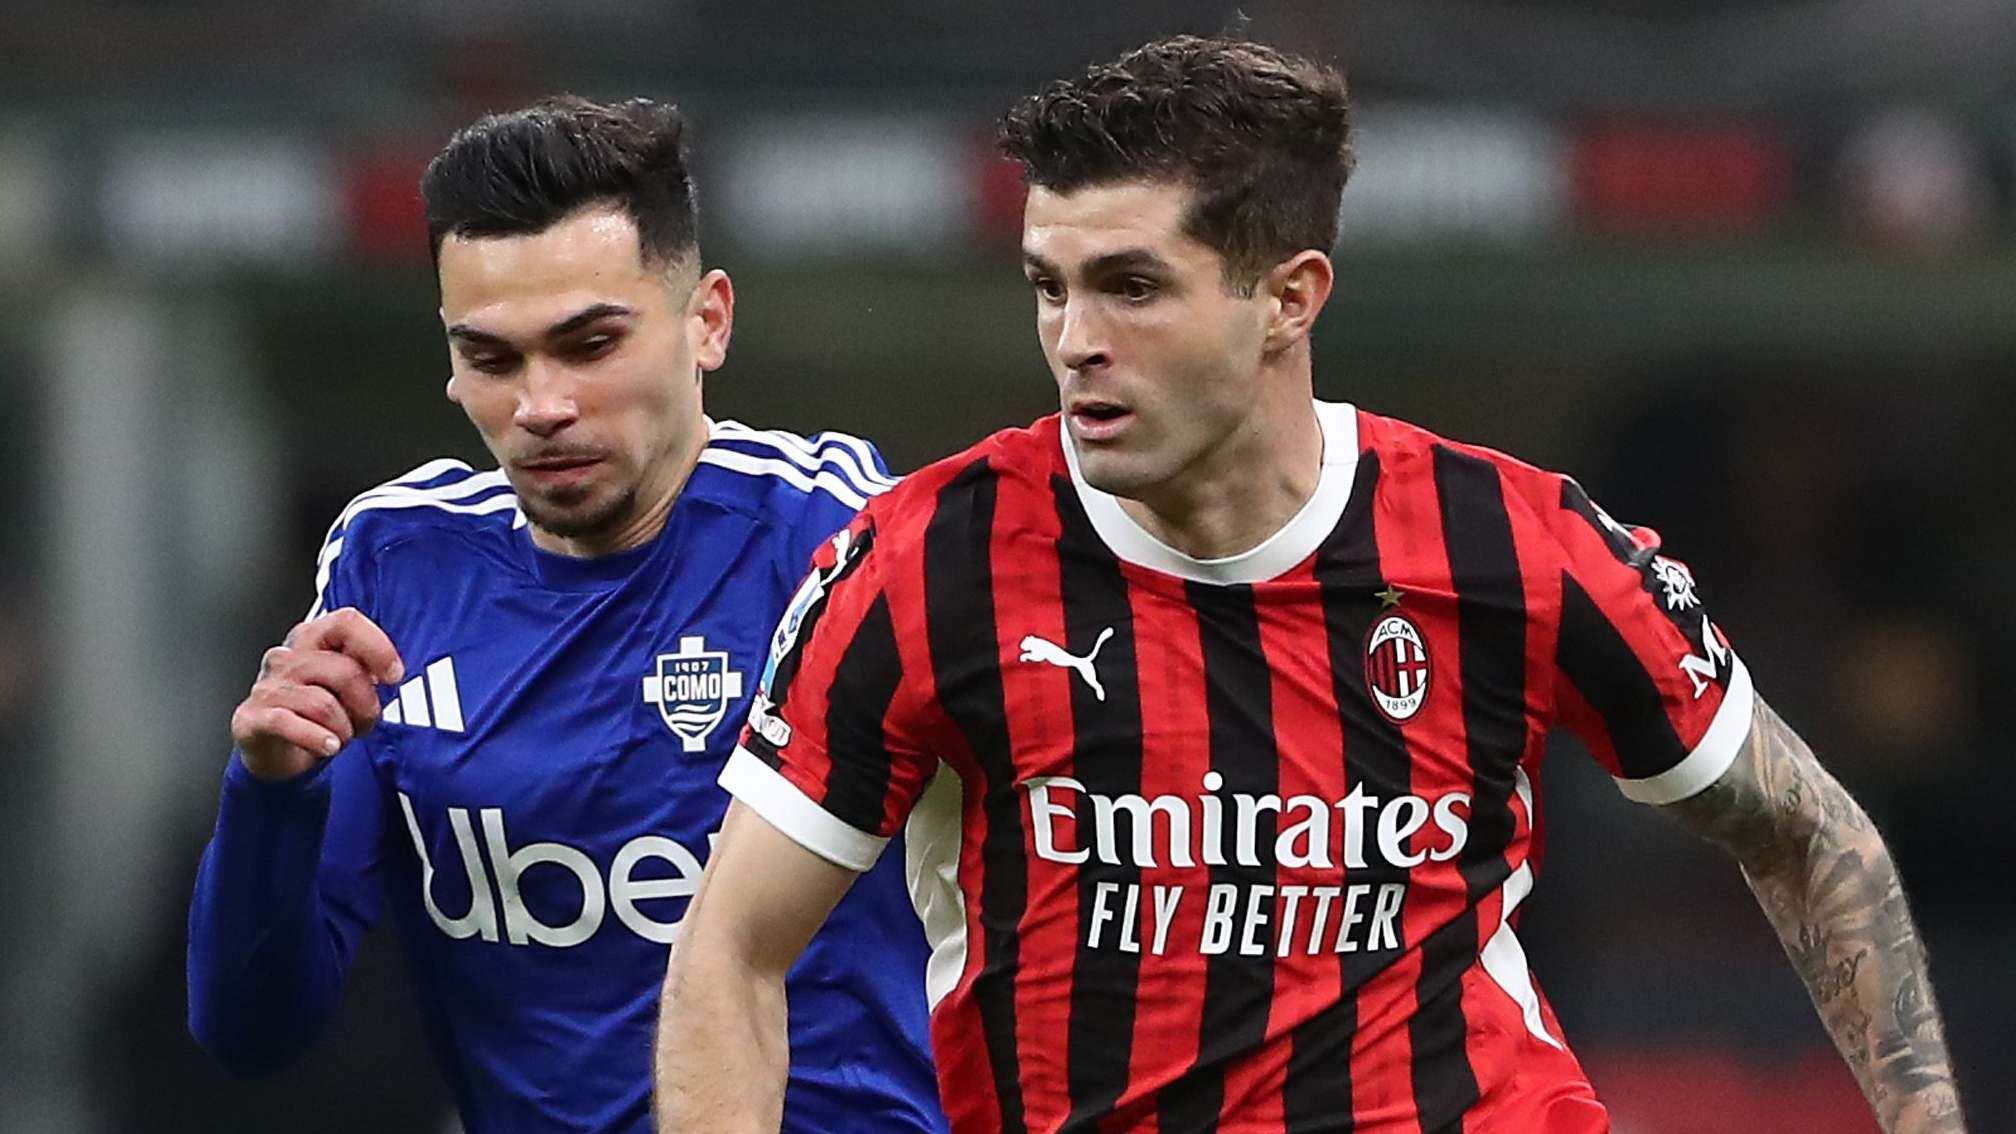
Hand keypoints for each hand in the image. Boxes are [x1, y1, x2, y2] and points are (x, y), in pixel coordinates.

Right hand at [230, 607, 403, 780]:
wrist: (274, 751)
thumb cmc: (314, 713)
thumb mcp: (345, 688)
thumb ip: (365, 671)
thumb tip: (388, 671)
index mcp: (312, 639)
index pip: (347, 622)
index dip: (377, 647)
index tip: (394, 675)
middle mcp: (287, 657)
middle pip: (345, 670)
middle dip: (366, 704)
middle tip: (365, 721)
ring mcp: (267, 686)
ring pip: (323, 703)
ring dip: (344, 729)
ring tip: (342, 737)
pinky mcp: (252, 717)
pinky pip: (288, 723)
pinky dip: (316, 739)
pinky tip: (328, 747)